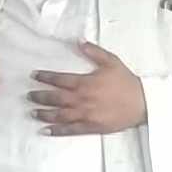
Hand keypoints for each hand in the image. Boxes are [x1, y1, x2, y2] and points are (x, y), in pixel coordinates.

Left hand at [30, 43, 146, 135]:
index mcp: (85, 83)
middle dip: (40, 96)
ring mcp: (85, 115)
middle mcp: (82, 99)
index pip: (59, 79)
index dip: (45, 77)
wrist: (142, 103)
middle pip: (55, 98)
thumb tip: (78, 41)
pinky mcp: (91, 127)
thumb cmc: (126, 82)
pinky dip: (57, 130)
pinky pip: (70, 130)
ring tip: (33, 112)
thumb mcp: (111, 61)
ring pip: (59, 115)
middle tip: (29, 95)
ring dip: (44, 114)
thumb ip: (93, 51)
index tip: (34, 75)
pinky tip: (46, 130)